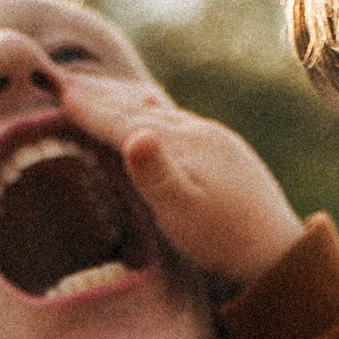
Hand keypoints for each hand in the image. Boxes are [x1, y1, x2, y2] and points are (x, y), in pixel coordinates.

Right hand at [51, 68, 305, 292]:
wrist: (278, 251)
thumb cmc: (224, 240)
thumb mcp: (185, 213)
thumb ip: (156, 176)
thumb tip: (134, 137)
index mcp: (183, 144)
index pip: (126, 123)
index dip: (92, 112)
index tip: (60, 94)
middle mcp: (198, 133)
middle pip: (141, 111)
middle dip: (104, 100)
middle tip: (69, 86)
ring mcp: (214, 141)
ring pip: (162, 114)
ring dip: (129, 105)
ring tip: (107, 96)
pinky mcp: (226, 153)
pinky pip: (180, 125)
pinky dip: (156, 117)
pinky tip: (157, 118)